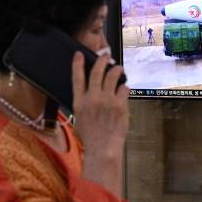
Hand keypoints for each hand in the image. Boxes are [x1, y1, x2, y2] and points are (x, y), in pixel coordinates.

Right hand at [72, 52, 129, 195]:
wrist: (103, 147)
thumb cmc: (90, 137)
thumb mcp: (79, 119)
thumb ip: (83, 104)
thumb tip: (90, 93)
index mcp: (79, 102)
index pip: (77, 78)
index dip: (77, 64)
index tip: (79, 54)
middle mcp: (92, 98)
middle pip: (97, 72)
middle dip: (102, 61)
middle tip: (106, 56)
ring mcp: (107, 100)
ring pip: (113, 76)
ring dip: (117, 70)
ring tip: (119, 69)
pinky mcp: (120, 104)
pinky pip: (124, 89)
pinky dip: (124, 87)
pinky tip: (124, 89)